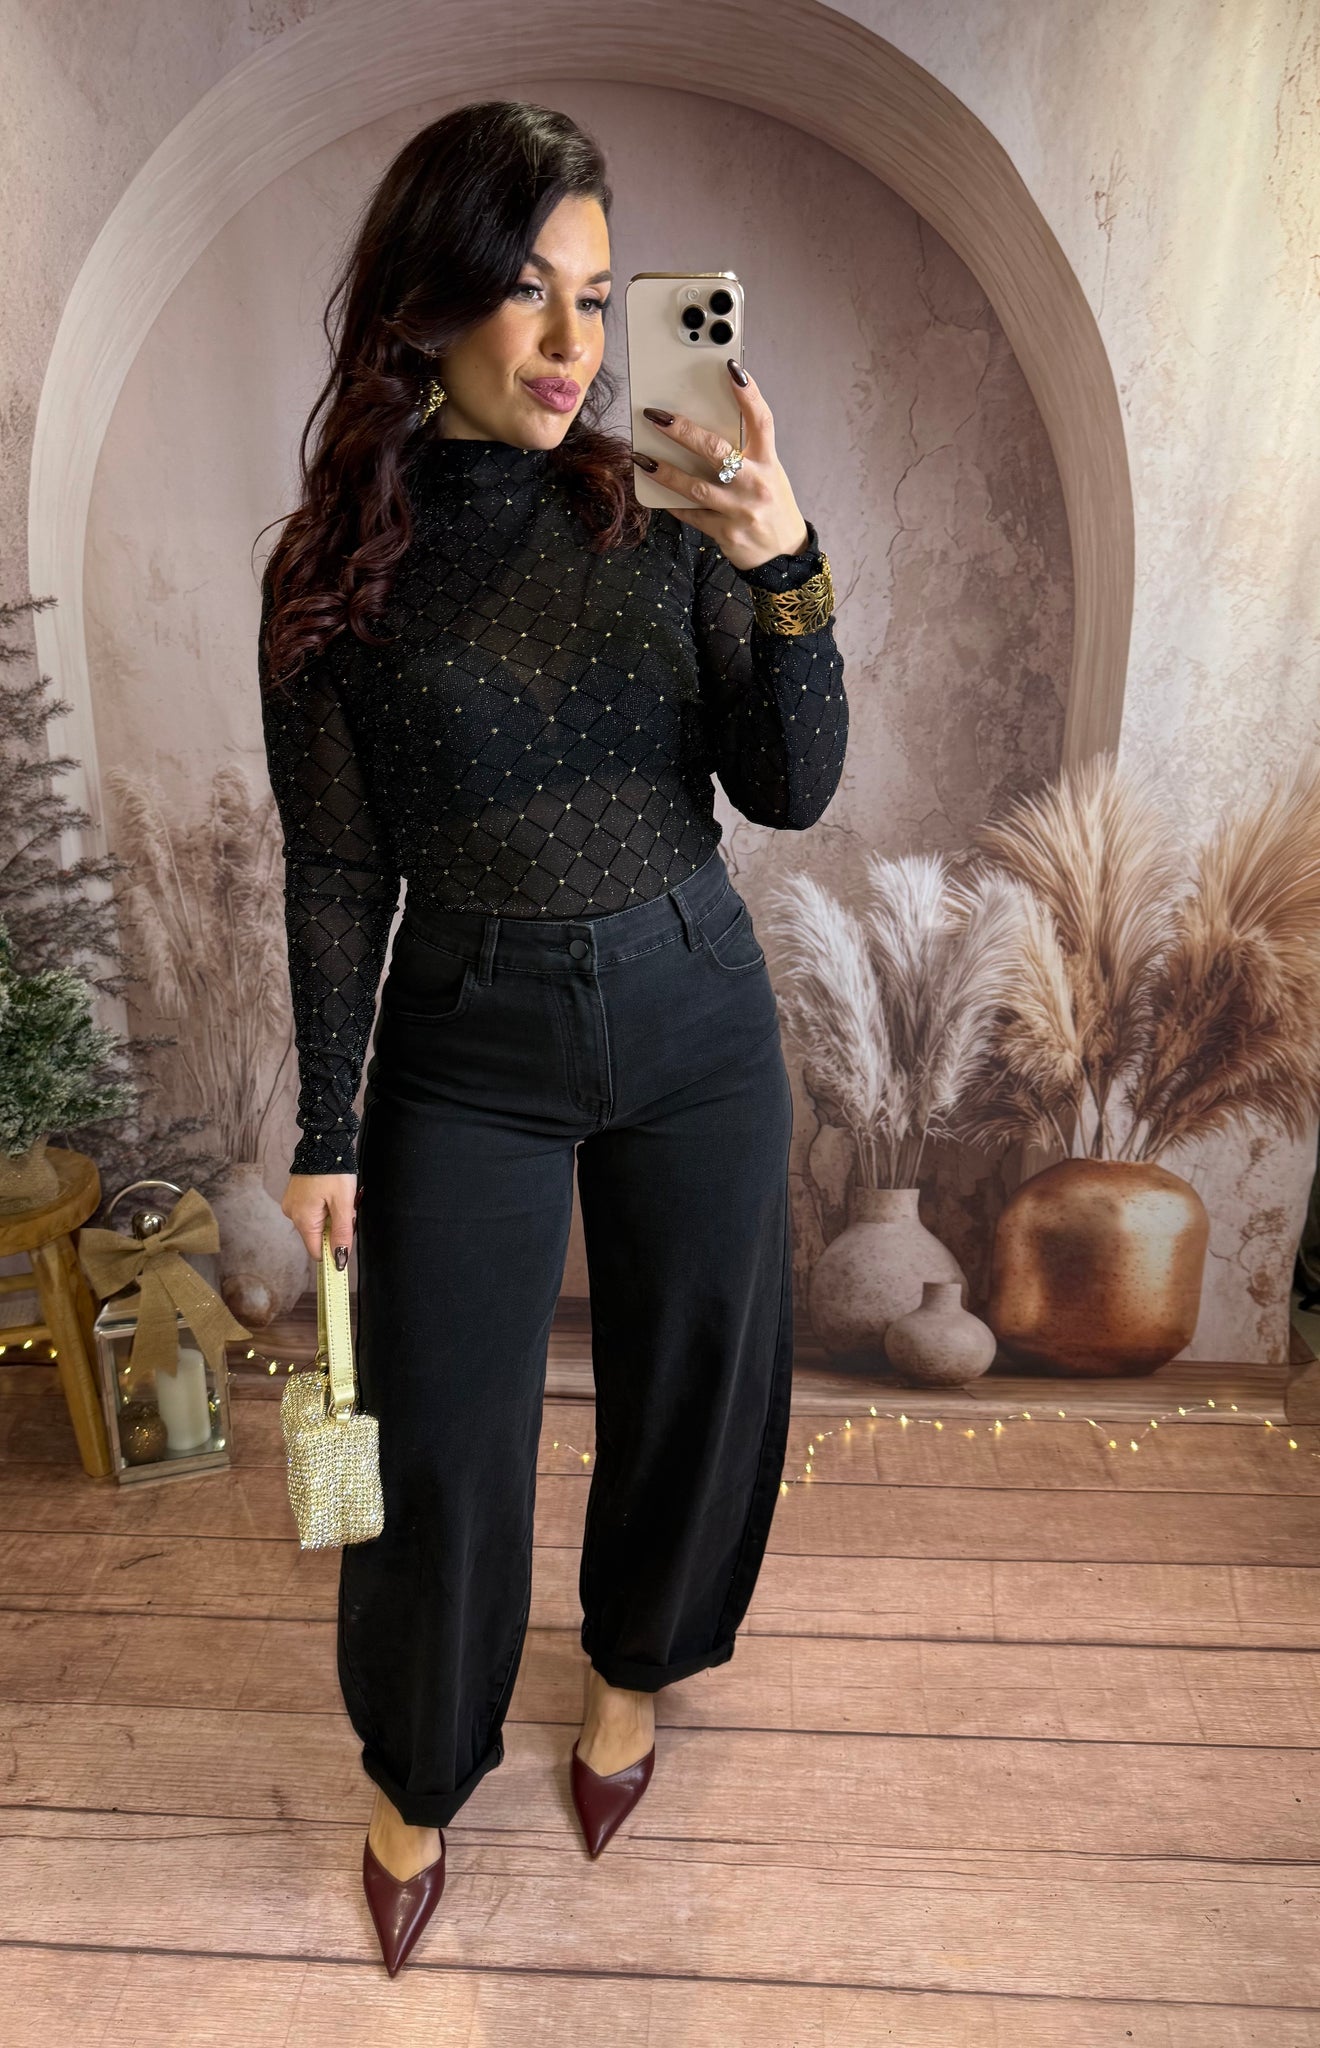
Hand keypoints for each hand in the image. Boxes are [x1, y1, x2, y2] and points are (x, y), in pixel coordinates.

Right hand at [282, 1172, 358, 1266]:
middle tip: (347, 1210)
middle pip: (318, 1236)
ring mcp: (292, 1204)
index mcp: (303, 1220)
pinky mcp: (295, 1196)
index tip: (347, 1240)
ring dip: (331, 1217)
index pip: (317, 1251)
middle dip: (335, 1228)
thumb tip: (340, 1259)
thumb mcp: (344, 1204)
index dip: (333, 1251)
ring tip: (339, 1199)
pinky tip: (331, 1194)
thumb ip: (342, 1233)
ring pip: (316, 1223)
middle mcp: (292, 1215)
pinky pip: (311, 1211)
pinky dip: (324, 1208)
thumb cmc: (334, 1171)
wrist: (323, 1142)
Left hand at [635, 361, 809, 573]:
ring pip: (696, 486)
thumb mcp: (768, 473)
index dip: (748, 394)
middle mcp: (755, 484)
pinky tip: (654, 492)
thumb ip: (744, 452)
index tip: (732, 369)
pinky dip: (671, 503)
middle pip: (716, 450)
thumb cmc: (771, 505)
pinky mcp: (725, 532)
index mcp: (768, 463)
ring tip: (642, 458)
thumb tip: (703, 426)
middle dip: (683, 431)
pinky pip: (691, 515)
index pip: (761, 421)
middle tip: (657, 416)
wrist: (783, 556)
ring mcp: (739, 510)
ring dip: (666, 471)